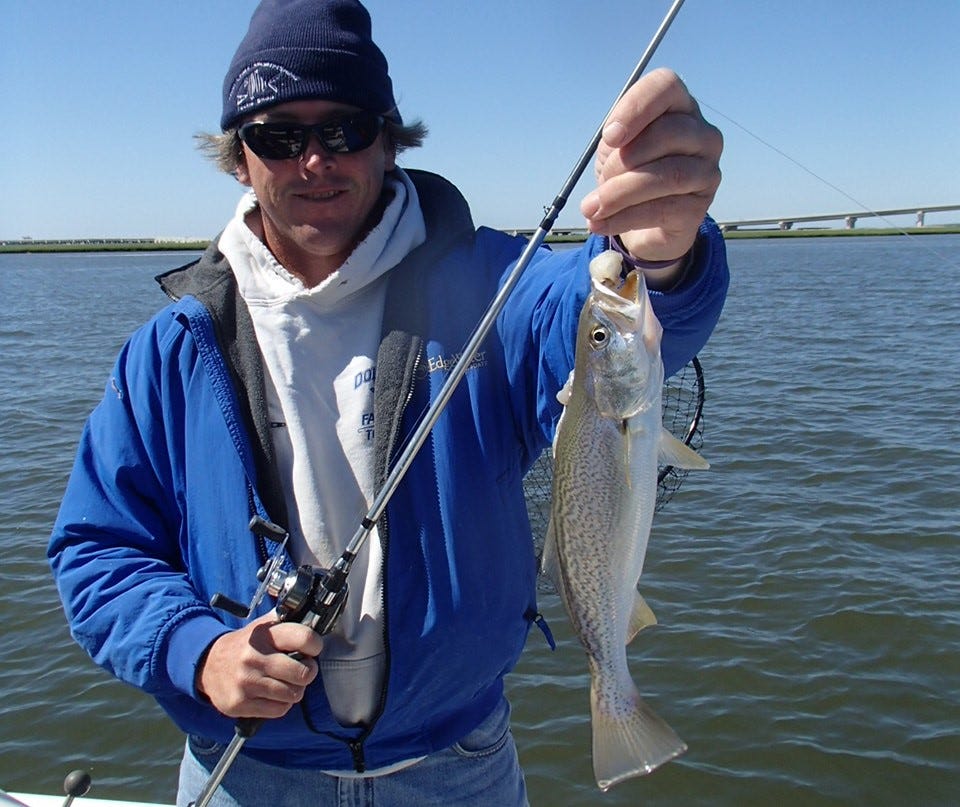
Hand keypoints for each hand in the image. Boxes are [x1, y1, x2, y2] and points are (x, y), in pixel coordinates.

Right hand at [197, 612, 322, 718]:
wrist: (207, 664)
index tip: (312, 649)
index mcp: (264, 635)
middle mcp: (254, 657)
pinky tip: (273, 695)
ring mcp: (246, 682)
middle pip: (303, 673)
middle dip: (308, 672)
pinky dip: (282, 704)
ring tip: (287, 682)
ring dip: (295, 690)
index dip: (315, 645)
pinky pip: (278, 710)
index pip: (305, 638)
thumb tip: (313, 617)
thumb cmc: (243, 645)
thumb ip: (286, 621)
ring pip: (293, 694)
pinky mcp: (239, 704)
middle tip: (302, 669)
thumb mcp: (262, 626)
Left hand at [580, 68, 722, 267]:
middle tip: (599, 180)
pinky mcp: (700, 207)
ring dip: (621, 193)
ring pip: (669, 175)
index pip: (666, 86)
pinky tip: (601, 224)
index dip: (635, 108)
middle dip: (622, 161)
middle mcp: (703, 135)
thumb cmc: (631, 173)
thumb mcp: (617, 149)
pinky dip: (624, 218)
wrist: (644, 224)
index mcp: (680, 107)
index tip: (610, 137)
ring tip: (592, 208)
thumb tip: (613, 141)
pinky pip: (663, 209)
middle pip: (667, 134)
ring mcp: (707, 171)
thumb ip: (616, 139)